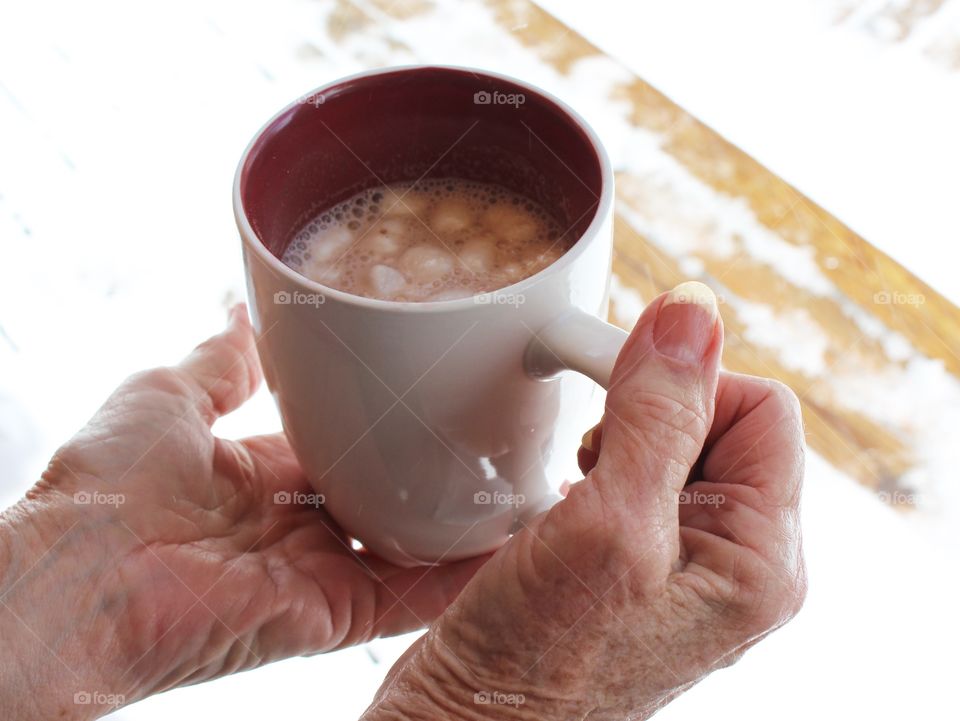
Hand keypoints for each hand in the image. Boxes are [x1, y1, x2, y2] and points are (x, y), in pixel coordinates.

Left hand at [0, 305, 486, 719]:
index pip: (341, 450)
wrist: (75, 577)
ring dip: (463, 522)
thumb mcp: (165, 396)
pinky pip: (412, 597)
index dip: (385, 425)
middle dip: (437, 472)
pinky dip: (463, 574)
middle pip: (384, 497)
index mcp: (259, 480)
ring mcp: (317, 574)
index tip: (434, 393)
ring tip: (525, 481)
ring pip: (409, 548)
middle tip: (500, 434)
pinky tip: (513, 541)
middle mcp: (294, 529)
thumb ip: (218, 364)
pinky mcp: (333, 613)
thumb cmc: (100, 488)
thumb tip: (244, 316)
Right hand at [364, 282, 806, 719]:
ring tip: (574, 493)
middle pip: (717, 420)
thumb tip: (692, 312)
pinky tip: (561, 502)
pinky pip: (630, 478)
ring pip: (667, 443)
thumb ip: (660, 415)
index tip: (619, 399)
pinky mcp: (632, 562)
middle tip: (591, 465)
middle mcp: (731, 559)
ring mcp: (680, 562)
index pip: (761, 408)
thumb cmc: (537, 662)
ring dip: (614, 443)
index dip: (690, 388)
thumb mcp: (612, 527)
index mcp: (760, 557)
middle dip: (648, 418)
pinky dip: (591, 470)